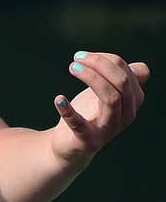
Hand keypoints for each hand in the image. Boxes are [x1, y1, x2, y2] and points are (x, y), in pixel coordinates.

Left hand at [51, 51, 148, 165]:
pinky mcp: (87, 140)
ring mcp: (108, 129)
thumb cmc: (90, 114)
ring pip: (111, 98)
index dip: (108, 59)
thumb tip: (142, 68)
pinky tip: (58, 98)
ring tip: (72, 68)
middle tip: (75, 59)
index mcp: (132, 102)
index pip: (128, 73)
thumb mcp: (107, 94)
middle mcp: (127, 115)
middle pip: (122, 83)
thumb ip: (123, 80)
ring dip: (91, 78)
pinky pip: (79, 124)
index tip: (84, 56)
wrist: (70, 145)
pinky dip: (68, 110)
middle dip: (99, 65)